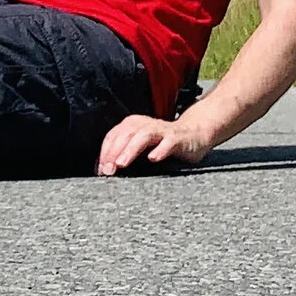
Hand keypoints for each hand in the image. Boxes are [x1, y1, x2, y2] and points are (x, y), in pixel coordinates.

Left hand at [96, 112, 210, 174]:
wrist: (195, 133)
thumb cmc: (163, 143)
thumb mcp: (141, 147)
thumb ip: (123, 155)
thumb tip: (103, 170)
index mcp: (133, 125)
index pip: (113, 136)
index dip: (105, 152)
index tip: (101, 170)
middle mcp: (146, 125)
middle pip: (125, 134)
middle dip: (114, 152)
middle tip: (109, 170)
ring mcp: (163, 131)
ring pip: (144, 135)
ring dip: (130, 149)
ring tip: (122, 163)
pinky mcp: (178, 138)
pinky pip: (168, 142)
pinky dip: (160, 149)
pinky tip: (153, 159)